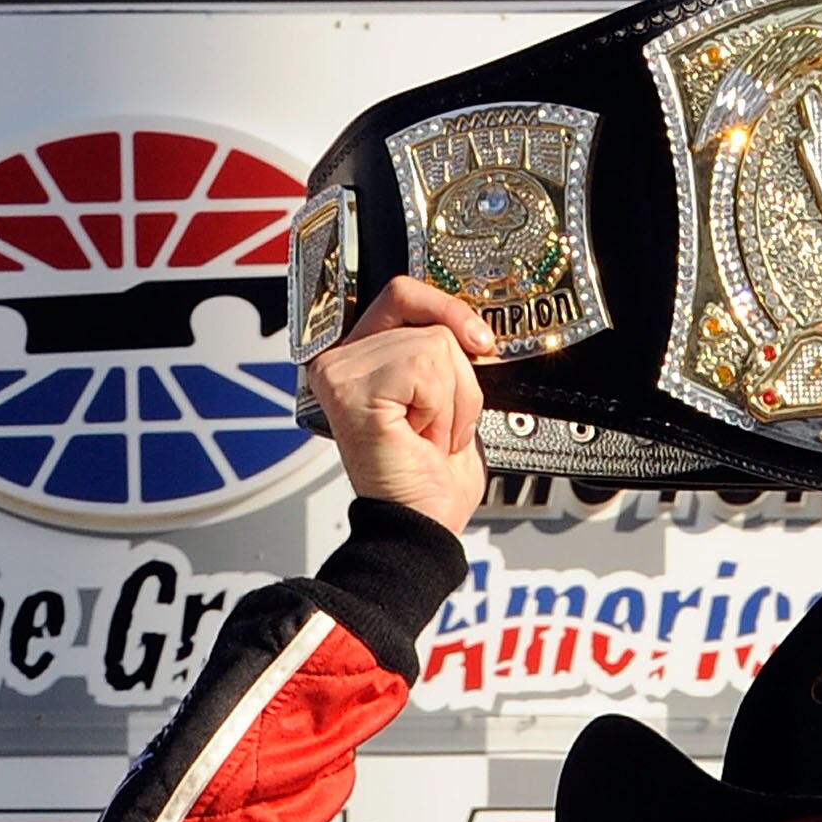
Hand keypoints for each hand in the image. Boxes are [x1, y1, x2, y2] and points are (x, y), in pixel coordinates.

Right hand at [305, 277, 490, 536]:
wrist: (421, 527)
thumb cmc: (429, 481)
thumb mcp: (450, 403)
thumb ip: (448, 356)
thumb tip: (473, 329)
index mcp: (362, 357)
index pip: (403, 294)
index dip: (447, 311)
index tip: (480, 342)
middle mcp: (342, 359)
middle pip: (428, 322)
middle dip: (457, 382)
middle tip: (439, 428)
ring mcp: (341, 371)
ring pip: (434, 345)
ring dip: (451, 403)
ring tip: (428, 437)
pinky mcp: (350, 387)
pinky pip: (425, 368)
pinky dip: (440, 410)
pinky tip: (419, 438)